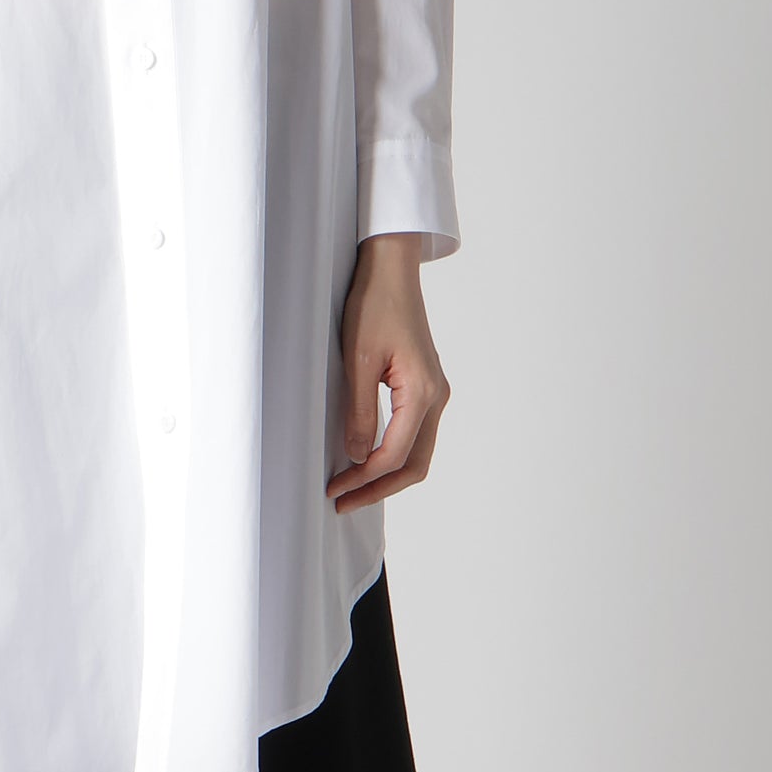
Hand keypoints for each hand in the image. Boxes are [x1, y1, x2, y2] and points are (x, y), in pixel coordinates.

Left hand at [327, 234, 449, 513]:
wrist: (391, 269)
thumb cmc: (373, 304)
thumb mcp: (357, 358)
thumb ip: (358, 409)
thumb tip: (356, 455)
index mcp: (422, 391)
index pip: (395, 454)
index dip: (364, 479)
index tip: (334, 489)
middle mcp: (436, 396)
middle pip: (415, 464)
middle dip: (379, 488)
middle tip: (344, 502)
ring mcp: (434, 392)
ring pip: (417, 452)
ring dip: (386, 474)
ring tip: (352, 488)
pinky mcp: (424, 386)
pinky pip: (414, 433)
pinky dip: (393, 454)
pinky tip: (366, 458)